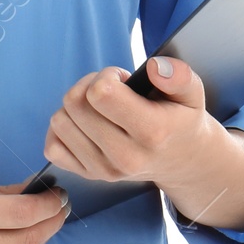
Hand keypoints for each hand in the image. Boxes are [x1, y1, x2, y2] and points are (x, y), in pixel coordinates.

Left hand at [44, 57, 243, 227]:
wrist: (183, 161)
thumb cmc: (181, 119)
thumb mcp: (191, 94)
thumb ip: (178, 76)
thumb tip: (154, 67)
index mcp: (151, 133)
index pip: (101, 93)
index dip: (107, 76)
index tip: (122, 80)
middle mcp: (125, 157)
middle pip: (75, 103)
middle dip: (89, 85)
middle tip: (112, 91)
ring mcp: (104, 170)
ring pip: (60, 121)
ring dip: (76, 105)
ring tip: (102, 108)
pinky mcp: (89, 176)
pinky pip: (52, 146)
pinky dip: (64, 128)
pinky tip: (85, 124)